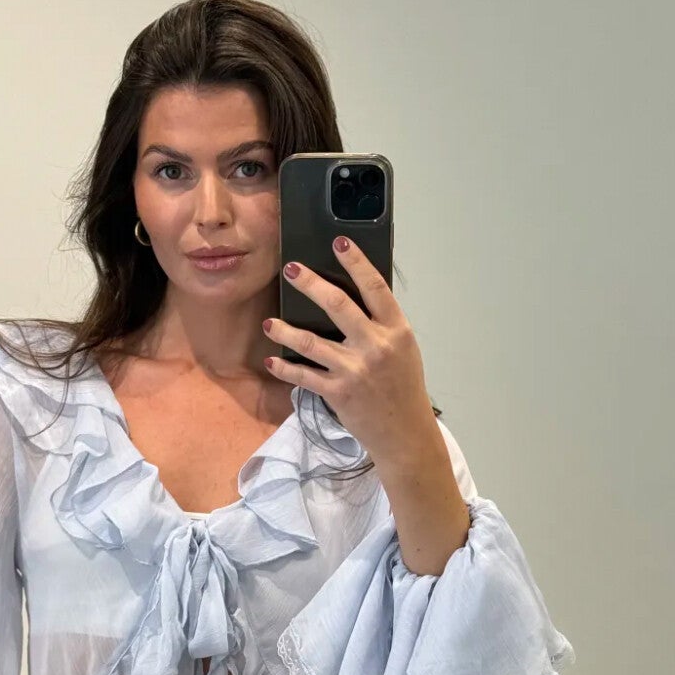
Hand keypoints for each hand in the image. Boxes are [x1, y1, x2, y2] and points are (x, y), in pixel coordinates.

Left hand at [263, 237, 435, 464]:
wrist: (404, 433)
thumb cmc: (404, 388)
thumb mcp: (403, 351)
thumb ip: (381, 326)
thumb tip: (354, 299)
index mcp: (396, 330)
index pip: (375, 287)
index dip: (356, 262)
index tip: (339, 242)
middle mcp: (375, 346)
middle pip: (337, 305)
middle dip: (310, 284)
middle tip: (292, 269)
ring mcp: (354, 370)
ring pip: (311, 342)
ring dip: (285, 330)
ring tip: (269, 323)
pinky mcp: (337, 393)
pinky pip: (304, 376)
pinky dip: (285, 368)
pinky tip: (272, 362)